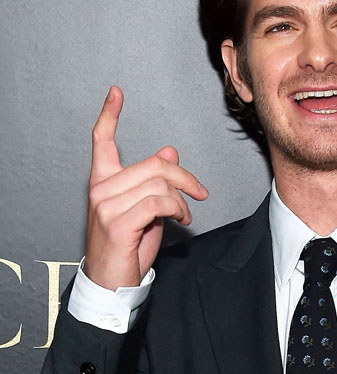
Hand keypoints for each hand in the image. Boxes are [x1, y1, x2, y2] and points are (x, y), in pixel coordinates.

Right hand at [84, 86, 207, 289]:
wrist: (112, 281)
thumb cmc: (127, 246)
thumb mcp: (146, 208)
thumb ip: (154, 180)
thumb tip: (168, 152)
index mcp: (103, 181)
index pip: (102, 141)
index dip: (109, 114)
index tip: (116, 92)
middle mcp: (100, 188)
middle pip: (154, 164)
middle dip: (185, 178)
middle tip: (199, 193)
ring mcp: (106, 204)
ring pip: (160, 183)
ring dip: (182, 199)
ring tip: (185, 213)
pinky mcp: (118, 221)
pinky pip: (159, 202)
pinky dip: (177, 208)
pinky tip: (182, 218)